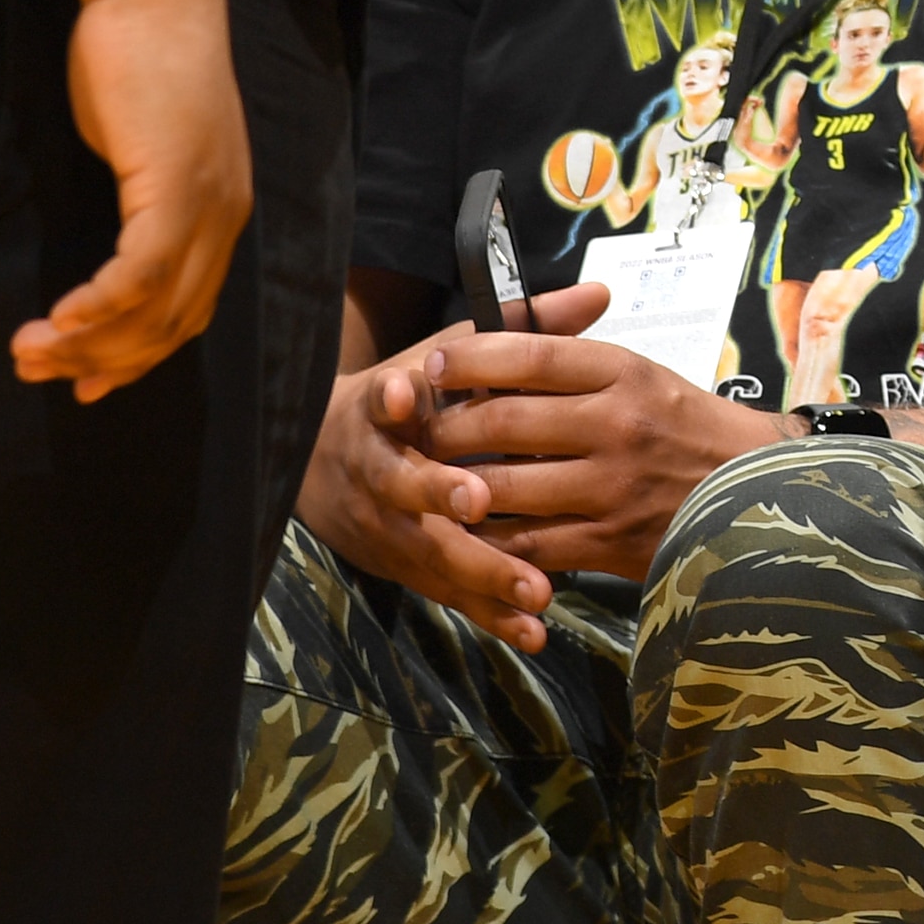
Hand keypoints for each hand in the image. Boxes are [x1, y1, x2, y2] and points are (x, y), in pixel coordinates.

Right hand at [12, 0, 253, 401]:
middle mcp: (226, 217)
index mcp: (222, 212)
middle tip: (38, 373)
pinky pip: (142, 272)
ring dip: (89, 342)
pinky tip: (59, 317)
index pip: (188, 309)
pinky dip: (101, 305)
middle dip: (104, 361)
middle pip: (172, 324)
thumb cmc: (139, 61)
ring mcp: (208, 204)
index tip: (87, 383)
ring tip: (30, 353)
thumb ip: (137, 196)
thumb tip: (110, 235)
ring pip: (155, 308)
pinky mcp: (177, 187)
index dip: (138, 355)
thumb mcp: (141, 144)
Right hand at [298, 323, 556, 650]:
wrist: (326, 465)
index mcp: (386, 414)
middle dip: (438, 492)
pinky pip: (453, 595)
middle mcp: (382, 473)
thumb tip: (597, 292)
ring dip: (484, 570)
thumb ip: (524, 330)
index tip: (404, 393)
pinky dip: (492, 614)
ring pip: (434, 552)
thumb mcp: (453, 357)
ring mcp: (393, 528)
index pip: (382, 403)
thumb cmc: (412, 401)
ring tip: (536, 587)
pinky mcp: (412, 569)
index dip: (390, 401)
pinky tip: (534, 631)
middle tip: (479, 498)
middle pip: (405, 486)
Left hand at [423, 281, 793, 583]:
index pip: (532, 355)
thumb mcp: (647, 377)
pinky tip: (471, 533)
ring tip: (435, 481)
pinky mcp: (610, 542)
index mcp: (627, 374)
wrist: (762, 492)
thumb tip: (499, 348)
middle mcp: (617, 425)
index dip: (472, 358)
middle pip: (502, 421)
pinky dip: (490, 541)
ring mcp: (612, 487)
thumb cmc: (693, 430)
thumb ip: (578, 365)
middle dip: (447, 427)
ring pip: (503, 487)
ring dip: (456, 487)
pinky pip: (526, 544)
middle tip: (423, 431)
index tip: (436, 364)